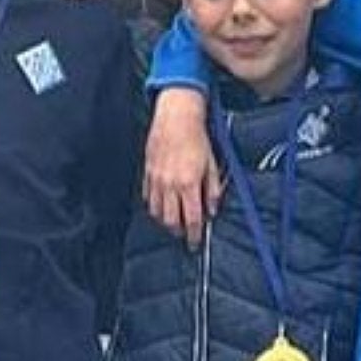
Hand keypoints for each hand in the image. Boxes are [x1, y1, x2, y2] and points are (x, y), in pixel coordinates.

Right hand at [144, 87, 221, 248]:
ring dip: (165, 221)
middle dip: (178, 232)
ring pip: (157, 212)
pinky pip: (147, 197)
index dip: (194, 235)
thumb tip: (212, 210)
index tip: (195, 243)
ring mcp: (156, 180)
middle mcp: (170, 185)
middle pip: (171, 220)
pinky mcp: (147, 173)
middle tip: (184, 235)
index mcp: (188, 183)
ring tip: (173, 222)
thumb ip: (212, 190)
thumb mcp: (212, 164)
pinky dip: (154, 206)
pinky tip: (161, 206)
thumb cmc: (196, 138)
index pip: (191, 219)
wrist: (176, 117)